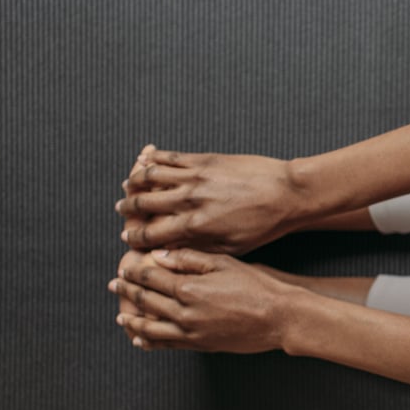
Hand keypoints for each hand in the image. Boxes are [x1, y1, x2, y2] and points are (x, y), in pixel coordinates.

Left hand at [109, 248, 302, 354]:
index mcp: (189, 287)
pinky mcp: (200, 345)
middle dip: (127, 292)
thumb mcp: (224, 262)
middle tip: (114, 286)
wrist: (279, 317)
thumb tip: (159, 256)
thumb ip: (190, 258)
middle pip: (146, 300)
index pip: (151, 277)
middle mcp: (184, 311)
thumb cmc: (256, 286)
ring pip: (150, 326)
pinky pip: (167, 345)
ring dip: (132, 320)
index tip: (123, 267)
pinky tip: (141, 338)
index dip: (134, 271)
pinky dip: (150, 341)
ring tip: (121, 316)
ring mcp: (190, 331)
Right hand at [117, 144, 308, 253]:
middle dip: (127, 209)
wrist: (287, 193)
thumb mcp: (230, 248)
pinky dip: (152, 158)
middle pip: (143, 203)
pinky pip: (169, 156)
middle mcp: (189, 200)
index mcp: (195, 226)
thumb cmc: (263, 225)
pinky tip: (145, 160)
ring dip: (134, 181)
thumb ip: (197, 249)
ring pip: (150, 176)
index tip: (128, 239)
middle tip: (122, 209)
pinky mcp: (204, 159)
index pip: (150, 233)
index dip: (134, 237)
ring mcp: (195, 176)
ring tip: (128, 185)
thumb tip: (171, 252)